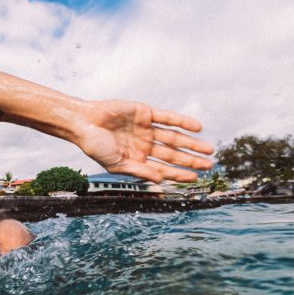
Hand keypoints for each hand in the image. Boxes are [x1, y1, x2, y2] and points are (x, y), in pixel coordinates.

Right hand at [75, 100, 213, 182]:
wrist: (83, 123)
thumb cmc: (95, 146)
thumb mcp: (117, 164)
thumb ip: (140, 172)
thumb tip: (161, 181)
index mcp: (138, 159)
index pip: (164, 168)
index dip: (180, 173)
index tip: (196, 178)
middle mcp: (145, 144)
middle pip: (174, 153)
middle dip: (191, 159)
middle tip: (210, 164)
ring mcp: (146, 129)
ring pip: (174, 137)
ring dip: (192, 143)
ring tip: (209, 149)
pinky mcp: (145, 113)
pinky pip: (168, 118)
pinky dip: (182, 122)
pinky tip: (197, 128)